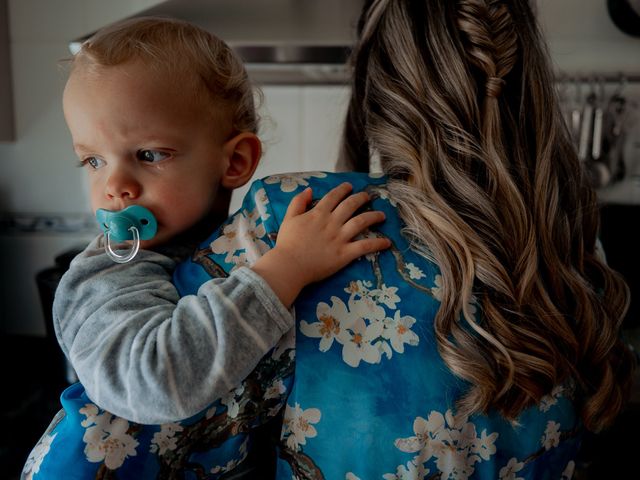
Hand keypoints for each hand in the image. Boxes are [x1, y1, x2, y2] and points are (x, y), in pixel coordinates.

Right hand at [251, 182, 390, 306]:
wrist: (289, 266)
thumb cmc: (287, 244)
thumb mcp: (288, 219)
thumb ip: (298, 202)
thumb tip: (310, 190)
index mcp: (318, 213)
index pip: (334, 196)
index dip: (343, 189)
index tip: (349, 186)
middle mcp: (332, 223)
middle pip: (351, 205)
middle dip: (361, 198)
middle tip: (368, 196)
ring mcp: (340, 238)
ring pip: (362, 222)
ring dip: (374, 216)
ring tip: (382, 215)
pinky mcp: (345, 254)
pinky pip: (365, 246)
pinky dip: (377, 243)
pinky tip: (387, 242)